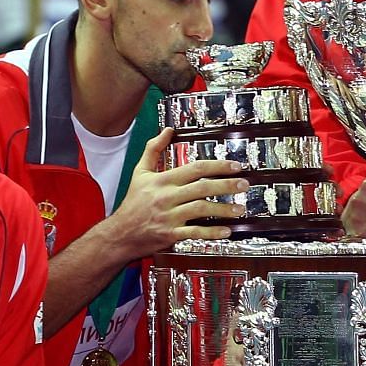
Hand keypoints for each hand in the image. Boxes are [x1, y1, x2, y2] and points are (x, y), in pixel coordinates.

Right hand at [112, 129, 248, 253]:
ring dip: (223, 209)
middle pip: (202, 188)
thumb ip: (153, 149)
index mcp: (163, 180)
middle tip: (244, 184)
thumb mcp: (140, 172)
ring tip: (240, 208)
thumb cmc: (133, 202)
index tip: (235, 165)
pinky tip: (227, 230)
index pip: (195, 168)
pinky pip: (195, 233)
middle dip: (226, 185)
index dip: (218, 166)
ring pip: (201, 210)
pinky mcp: (171, 234)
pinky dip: (212, 232)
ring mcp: (169, 216)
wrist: (121, 232)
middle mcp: (167, 197)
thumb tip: (167, 130)